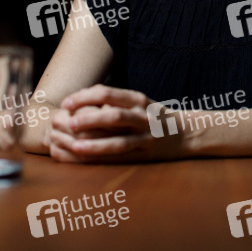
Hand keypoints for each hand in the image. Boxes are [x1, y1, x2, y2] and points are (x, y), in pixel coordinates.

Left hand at [46, 84, 185, 162]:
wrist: (185, 132)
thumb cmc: (152, 116)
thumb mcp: (138, 101)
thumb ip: (115, 99)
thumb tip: (83, 95)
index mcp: (138, 99)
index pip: (108, 94)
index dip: (84, 97)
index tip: (66, 103)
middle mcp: (143, 116)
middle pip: (113, 115)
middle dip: (87, 118)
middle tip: (65, 121)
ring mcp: (146, 137)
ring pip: (118, 140)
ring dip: (94, 142)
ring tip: (73, 143)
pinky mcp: (145, 154)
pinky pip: (121, 156)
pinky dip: (101, 156)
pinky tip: (85, 156)